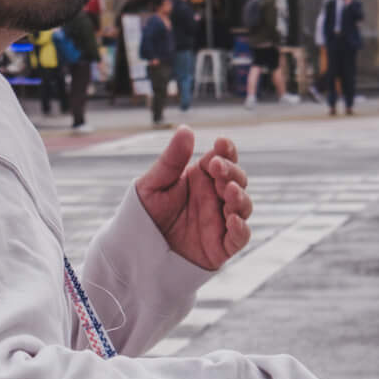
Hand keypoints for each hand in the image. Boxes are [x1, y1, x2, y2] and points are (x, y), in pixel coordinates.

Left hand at [133, 126, 250, 270]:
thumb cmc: (144, 213)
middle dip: (231, 172)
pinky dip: (241, 229)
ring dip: (240, 197)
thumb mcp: (154, 184)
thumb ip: (172, 159)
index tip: (221, 143)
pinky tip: (232, 220)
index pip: (223, 158)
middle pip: (237, 180)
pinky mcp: (221, 246)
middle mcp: (215, 197)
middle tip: (217, 168)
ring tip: (229, 190)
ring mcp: (220, 220)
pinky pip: (239, 237)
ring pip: (243, 206)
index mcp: (201, 178)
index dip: (227, 150)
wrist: (135, 249)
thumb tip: (186, 129)